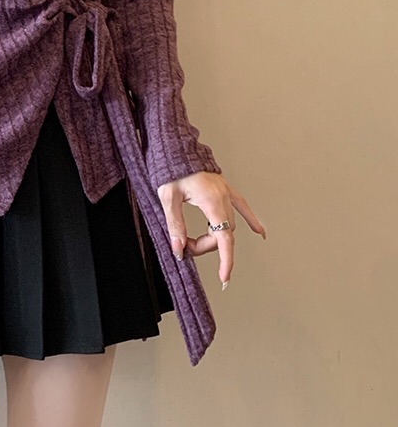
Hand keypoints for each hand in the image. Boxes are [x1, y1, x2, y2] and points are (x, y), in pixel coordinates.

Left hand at [157, 172, 265, 289]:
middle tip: (185, 247)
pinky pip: (241, 206)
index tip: (224, 278)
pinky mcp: (224, 188)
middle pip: (223, 234)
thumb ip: (175, 225)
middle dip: (206, 246)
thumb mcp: (167, 198)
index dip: (225, 260)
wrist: (175, 147)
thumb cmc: (170, 169)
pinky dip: (250, 220)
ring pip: (229, 224)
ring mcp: (226, 192)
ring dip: (215, 237)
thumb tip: (179, 249)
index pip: (223, 238)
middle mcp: (223, 197)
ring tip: (192, 241)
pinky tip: (260, 233)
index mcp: (211, 200)